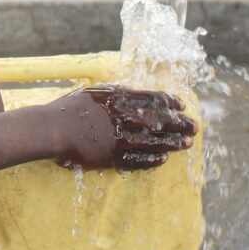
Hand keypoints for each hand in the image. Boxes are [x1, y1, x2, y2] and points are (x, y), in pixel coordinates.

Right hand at [55, 85, 196, 171]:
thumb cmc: (70, 108)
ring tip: (187, 144)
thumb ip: (113, 91)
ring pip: (153, 142)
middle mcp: (123, 118)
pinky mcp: (112, 157)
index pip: (151, 99)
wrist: (53, 129)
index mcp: (119, 99)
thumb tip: (127, 88)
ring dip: (172, 143)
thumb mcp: (93, 92)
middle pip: (158, 121)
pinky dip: (152, 160)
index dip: (169, 102)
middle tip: (195, 127)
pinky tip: (164, 159)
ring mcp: (119, 139)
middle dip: (179, 124)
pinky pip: (138, 161)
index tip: (181, 106)